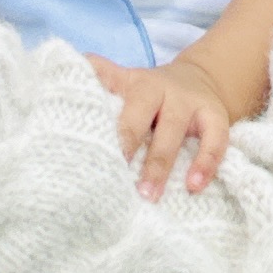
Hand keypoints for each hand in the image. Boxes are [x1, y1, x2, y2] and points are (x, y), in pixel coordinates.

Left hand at [84, 54, 234, 199]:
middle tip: (110, 174)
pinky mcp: (215, 116)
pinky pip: (214, 140)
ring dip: (159, 164)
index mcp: (133, 82)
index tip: (84, 137)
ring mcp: (189, 102)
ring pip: (173, 131)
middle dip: (125, 142)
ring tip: (148, 195)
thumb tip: (57, 79)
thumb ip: (99, 85)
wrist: (202, 77)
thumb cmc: (151, 95)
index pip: (110, 85)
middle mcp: (160, 88)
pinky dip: (206, 163)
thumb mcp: (127, 83)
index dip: (95, 104)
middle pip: (139, 112)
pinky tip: (194, 186)